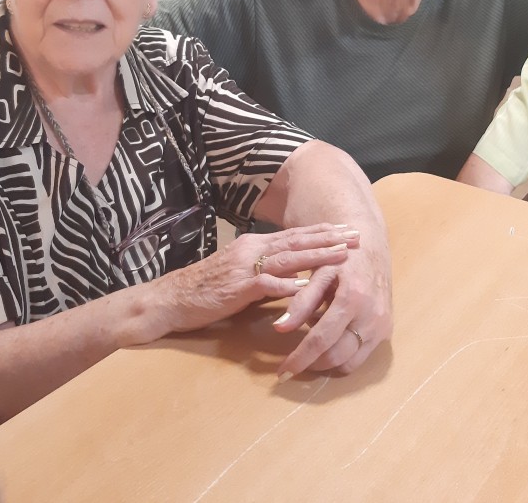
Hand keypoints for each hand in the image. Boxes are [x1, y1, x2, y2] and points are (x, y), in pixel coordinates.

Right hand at [147, 223, 359, 337]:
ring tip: (342, 255)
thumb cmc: (207, 289)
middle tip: (356, 234)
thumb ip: (267, 273)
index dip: (321, 230)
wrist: (171, 298)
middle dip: (328, 237)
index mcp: (254, 244)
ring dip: (317, 255)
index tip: (346, 228)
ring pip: (287, 258)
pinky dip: (288, 286)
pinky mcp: (237, 287)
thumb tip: (295, 277)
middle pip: (297, 240)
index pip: (294, 234)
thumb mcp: (242, 275)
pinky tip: (307, 287)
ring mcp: (245, 267)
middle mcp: (252, 249)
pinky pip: (266, 284)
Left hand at [272, 227, 391, 379]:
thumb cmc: (342, 257)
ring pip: (350, 362)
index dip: (300, 358)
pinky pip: (361, 355)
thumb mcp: (319, 272)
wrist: (372, 248)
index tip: (282, 373)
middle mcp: (371, 317)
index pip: (321, 339)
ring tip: (314, 340)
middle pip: (336, 356)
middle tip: (293, 362)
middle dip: (311, 364)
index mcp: (352, 299)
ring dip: (328, 360)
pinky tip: (332, 336)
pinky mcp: (386, 331)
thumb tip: (280, 327)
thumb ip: (301, 300)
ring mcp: (382, 326)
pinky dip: (343, 354)